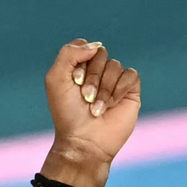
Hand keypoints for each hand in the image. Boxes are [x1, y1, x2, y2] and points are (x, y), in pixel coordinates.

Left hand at [43, 39, 141, 177]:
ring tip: (96, 109)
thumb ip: (69, 52)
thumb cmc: (68, 113)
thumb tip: (96, 45)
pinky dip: (118, 90)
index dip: (80, 61)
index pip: (84, 45)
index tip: (74, 83)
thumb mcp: (56, 78)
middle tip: (85, 98)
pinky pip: (130, 75)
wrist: (84, 141)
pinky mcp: (130, 90)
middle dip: (91, 77)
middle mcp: (98, 71)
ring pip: (115, 65)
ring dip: (104, 89)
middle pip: (100, 53)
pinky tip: (112, 106)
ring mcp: (115, 80)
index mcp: (79, 66)